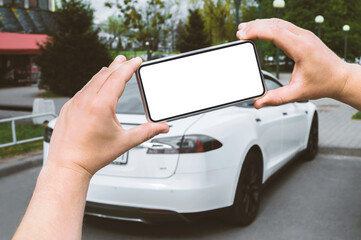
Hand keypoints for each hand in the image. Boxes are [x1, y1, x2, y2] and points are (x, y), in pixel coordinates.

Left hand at [45, 56, 168, 176]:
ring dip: (105, 72)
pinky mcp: (68, 108)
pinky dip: (94, 83)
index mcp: (101, 105)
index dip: (130, 67)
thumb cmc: (92, 156)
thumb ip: (147, 132)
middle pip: (105, 74)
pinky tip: (97, 86)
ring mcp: (74, 103)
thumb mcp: (124, 142)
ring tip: (113, 68)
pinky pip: (83, 89)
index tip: (136, 60)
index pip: (118, 78)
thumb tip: (162, 127)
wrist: (67, 165)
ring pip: (92, 80)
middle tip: (127, 60)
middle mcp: (86, 100)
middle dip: (118, 65)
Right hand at [236, 18, 349, 108]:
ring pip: (279, 22)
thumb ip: (276, 98)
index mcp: (301, 48)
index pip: (275, 32)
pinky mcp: (303, 36)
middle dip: (255, 26)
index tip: (243, 35)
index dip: (256, 32)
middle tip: (239, 32)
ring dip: (261, 24)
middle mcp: (303, 37)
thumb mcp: (298, 93)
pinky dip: (269, 26)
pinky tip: (261, 29)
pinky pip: (284, 25)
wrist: (340, 78)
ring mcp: (304, 34)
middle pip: (274, 24)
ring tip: (246, 29)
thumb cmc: (323, 83)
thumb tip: (259, 102)